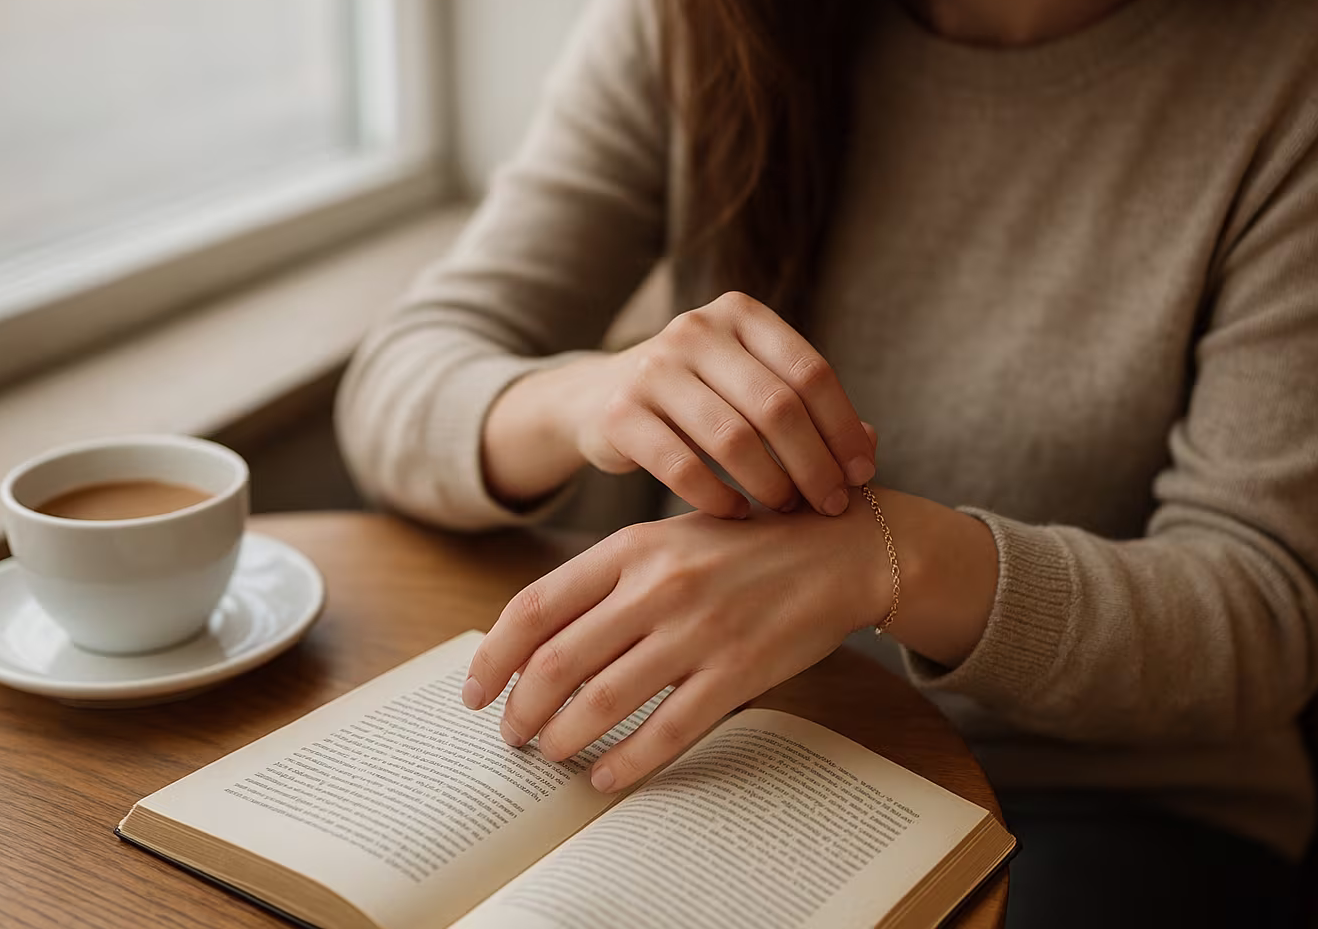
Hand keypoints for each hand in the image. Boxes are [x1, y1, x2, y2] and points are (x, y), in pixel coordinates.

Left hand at [460, 498, 896, 791]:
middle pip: (557, 662)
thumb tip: (539, 637)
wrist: (842, 548)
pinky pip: (669, 730)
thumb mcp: (669, 539)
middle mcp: (658, 586)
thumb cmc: (745, 545)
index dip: (493, 656)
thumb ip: (609, 579)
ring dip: (564, 739)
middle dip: (521, 710)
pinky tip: (607, 777)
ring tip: (551, 755)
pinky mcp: (740, 671)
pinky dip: (629, 761)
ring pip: (603, 701)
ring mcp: (699, 630)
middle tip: (512, 736)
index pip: (534, 606)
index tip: (475, 691)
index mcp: (632, 547)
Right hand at [482, 291, 875, 517]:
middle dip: (813, 463)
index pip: (809, 371)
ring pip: (733, 438)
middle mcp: (695, 330)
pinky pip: (681, 466)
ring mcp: (653, 368)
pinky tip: (736, 515)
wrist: (599, 399)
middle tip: (830, 505)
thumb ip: (806, 408)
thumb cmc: (698, 399)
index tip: (862, 474)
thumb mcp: (750, 387)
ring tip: (786, 510)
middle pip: (777, 406)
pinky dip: (717, 498)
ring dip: (770, 484)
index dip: (843, 427)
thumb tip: (870, 445)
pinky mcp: (620, 412)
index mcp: (740, 314)